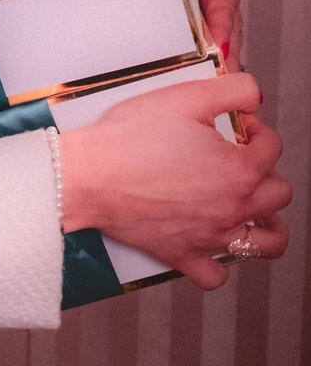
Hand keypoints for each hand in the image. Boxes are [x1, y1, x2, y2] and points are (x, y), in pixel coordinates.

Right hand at [59, 72, 289, 289]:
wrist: (87, 174)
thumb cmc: (129, 137)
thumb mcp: (186, 96)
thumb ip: (233, 89)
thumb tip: (252, 96)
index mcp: (239, 170)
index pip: (272, 147)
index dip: (256, 128)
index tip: (236, 123)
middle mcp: (233, 208)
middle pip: (278, 193)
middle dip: (264, 169)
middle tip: (237, 155)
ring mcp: (210, 236)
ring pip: (267, 244)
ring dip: (267, 225)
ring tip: (250, 206)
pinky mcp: (183, 254)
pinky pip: (216, 276)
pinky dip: (219, 262)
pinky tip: (210, 239)